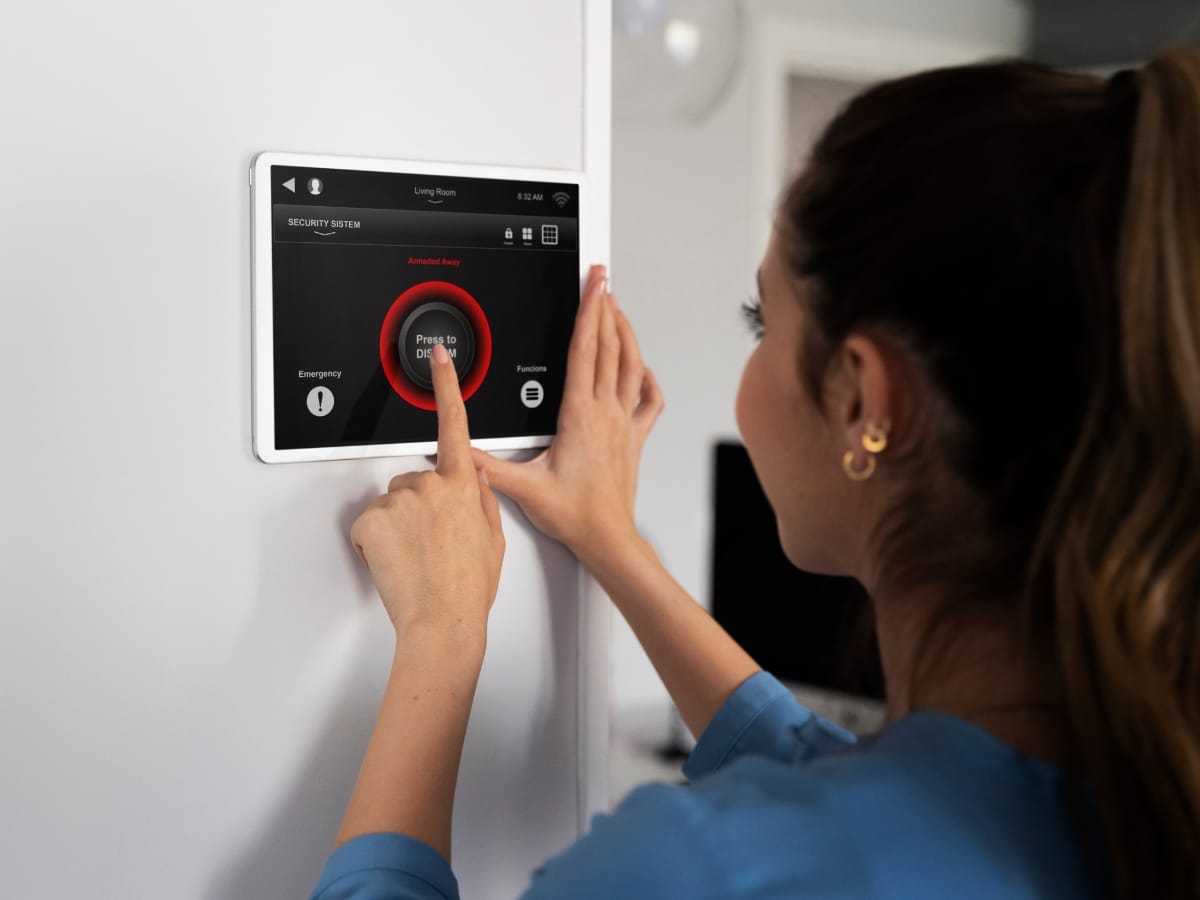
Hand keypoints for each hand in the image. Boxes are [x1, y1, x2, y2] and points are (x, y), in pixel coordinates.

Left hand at [350, 341, 505, 636]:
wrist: (444, 622)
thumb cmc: (469, 588)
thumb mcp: (492, 540)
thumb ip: (482, 500)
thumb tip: (476, 479)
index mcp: (464, 485)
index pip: (454, 423)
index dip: (447, 385)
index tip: (439, 357)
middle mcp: (431, 484)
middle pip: (412, 480)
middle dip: (414, 506)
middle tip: (428, 544)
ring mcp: (400, 500)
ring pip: (388, 505)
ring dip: (395, 527)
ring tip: (414, 559)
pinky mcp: (372, 519)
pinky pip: (368, 525)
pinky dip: (374, 544)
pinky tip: (395, 563)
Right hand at [473, 265, 663, 567]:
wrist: (608, 538)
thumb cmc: (575, 515)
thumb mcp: (523, 489)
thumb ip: (488, 467)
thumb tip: (461, 450)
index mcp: (580, 416)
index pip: (585, 351)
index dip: (588, 312)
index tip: (593, 285)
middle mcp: (606, 413)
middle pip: (609, 347)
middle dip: (605, 307)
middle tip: (602, 279)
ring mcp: (623, 423)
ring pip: (631, 365)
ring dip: (625, 333)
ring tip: (617, 308)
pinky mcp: (633, 438)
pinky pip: (649, 400)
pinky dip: (646, 377)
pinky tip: (641, 369)